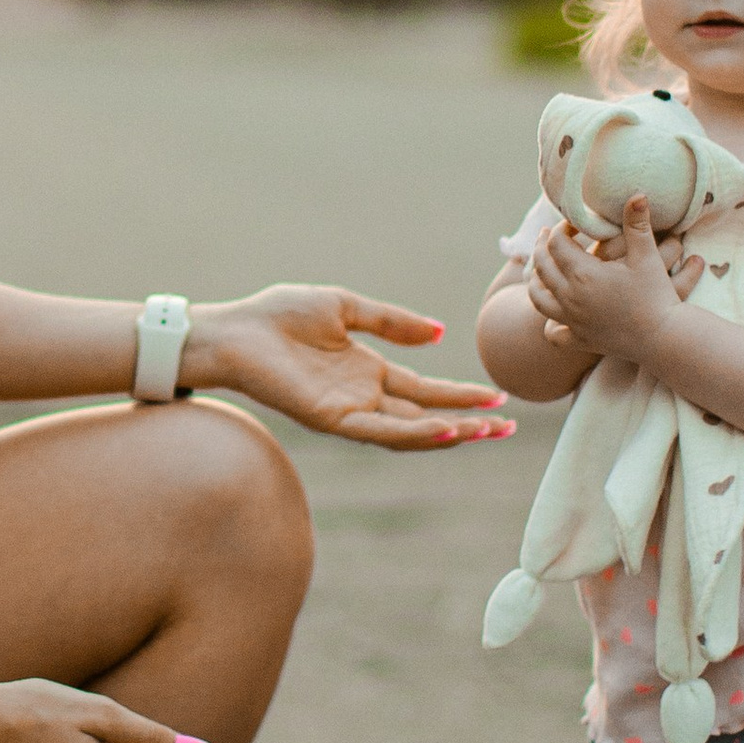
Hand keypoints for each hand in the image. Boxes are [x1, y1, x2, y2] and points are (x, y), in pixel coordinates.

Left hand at [188, 284, 513, 451]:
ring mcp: (348, 411)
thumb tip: (437, 334)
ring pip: (408, 431)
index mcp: (367, 372)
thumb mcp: (345, 308)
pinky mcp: (330, 419)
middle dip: (468, 423)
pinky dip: (411, 434)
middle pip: (425, 416)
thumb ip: (390, 321)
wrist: (234, 331)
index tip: (499, 398)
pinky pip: (377, 432)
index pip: (424, 391)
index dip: (461, 396)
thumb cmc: (277, 317)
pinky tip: (443, 430)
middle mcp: (363, 397)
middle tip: (509, 428)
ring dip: (449, 433)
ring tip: (486, 431)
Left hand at [527, 201, 699, 358]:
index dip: (560, 229)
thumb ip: (637, 224)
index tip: (572, 223)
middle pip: (542, 267)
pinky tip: (556, 315)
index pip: (557, 243)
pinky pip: (553, 332)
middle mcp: (570, 297)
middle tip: (549, 236)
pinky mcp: (580, 339)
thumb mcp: (647, 257)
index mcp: (583, 274)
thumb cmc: (657, 296)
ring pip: (539, 298)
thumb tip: (636, 193)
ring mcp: (572, 320)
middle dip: (543, 248)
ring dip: (537, 280)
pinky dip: (549, 322)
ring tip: (542, 270)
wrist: (663, 338)